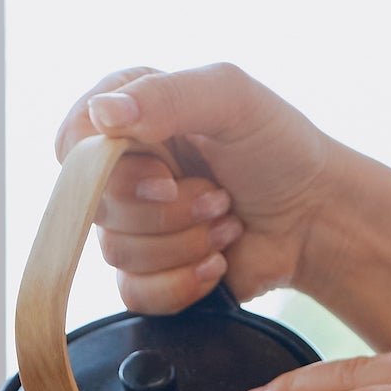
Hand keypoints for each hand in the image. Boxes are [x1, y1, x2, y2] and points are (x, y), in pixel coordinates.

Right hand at [55, 64, 344, 313]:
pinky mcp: (150, 273)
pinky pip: (135, 294)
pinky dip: (183, 283)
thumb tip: (103, 115)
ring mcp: (134, 224)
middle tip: (219, 195)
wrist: (317, 218)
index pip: (73, 142)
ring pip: (117, 253)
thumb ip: (168, 96)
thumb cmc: (280, 149)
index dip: (110, 169)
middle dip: (168, 210)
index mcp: (131, 113)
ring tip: (227, 222)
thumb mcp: (232, 98)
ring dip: (186, 243)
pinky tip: (217, 262)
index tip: (166, 173)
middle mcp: (124, 168)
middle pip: (95, 206)